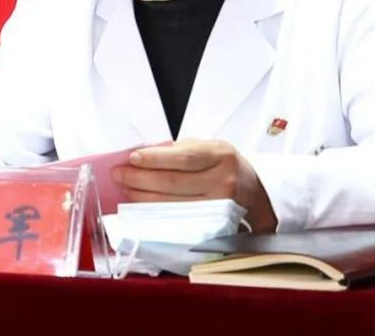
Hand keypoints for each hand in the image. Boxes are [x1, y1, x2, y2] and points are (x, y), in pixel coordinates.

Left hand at [112, 139, 277, 232]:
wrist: (255, 193)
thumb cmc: (225, 166)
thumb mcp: (210, 147)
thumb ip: (182, 149)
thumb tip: (145, 154)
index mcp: (221, 155)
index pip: (184, 157)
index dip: (155, 158)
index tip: (133, 158)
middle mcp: (223, 182)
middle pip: (174, 183)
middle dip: (141, 178)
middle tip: (119, 174)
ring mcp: (219, 207)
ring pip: (173, 204)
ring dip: (143, 197)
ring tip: (126, 189)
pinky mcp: (213, 226)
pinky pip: (178, 221)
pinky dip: (156, 214)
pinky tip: (142, 207)